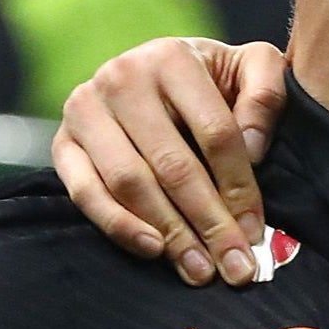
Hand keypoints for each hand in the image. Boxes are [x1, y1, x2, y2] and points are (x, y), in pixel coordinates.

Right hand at [50, 39, 288, 285]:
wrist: (154, 74)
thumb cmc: (214, 79)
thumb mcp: (252, 68)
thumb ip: (266, 94)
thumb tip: (254, 148)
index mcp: (172, 58)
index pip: (216, 133)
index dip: (240, 186)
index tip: (257, 231)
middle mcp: (122, 78)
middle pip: (173, 165)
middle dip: (209, 222)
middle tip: (236, 267)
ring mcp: (85, 109)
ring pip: (130, 182)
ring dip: (169, 232)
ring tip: (200, 270)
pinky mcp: (62, 142)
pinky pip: (84, 191)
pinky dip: (117, 225)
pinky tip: (154, 250)